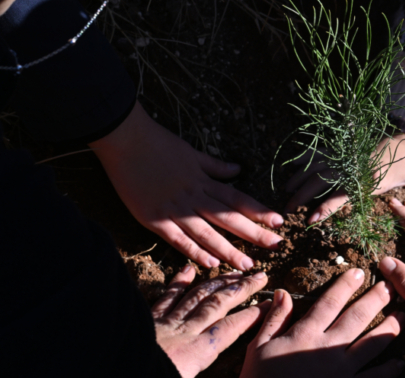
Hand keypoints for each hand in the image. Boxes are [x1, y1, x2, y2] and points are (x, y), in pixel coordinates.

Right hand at [91, 104, 283, 270]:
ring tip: (247, 265)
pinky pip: (178, 240)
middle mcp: (193, 196)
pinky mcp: (154, 219)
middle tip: (276, 246)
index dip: (258, 210)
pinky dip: (195, 252)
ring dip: (228, 250)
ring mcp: (174, 209)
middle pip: (228, 218)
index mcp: (203, 180)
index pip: (237, 198)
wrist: (125, 139)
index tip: (279, 221)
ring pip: (207, 233)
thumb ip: (214, 166)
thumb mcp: (191, 152)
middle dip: (254, 233)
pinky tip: (211, 264)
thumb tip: (238, 170)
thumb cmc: (157, 143)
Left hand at [152, 266, 270, 377]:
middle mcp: (183, 333)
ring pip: (195, 296)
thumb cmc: (149, 377)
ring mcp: (164, 324)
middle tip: (260, 275)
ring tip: (233, 271)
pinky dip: (179, 282)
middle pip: (217, 304)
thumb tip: (240, 376)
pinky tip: (188, 270)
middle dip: (241, 289)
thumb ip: (202, 370)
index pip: (229, 329)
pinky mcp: (146, 321)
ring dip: (216, 281)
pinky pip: (166, 297)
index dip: (252, 316)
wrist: (109, 369)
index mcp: (194, 355)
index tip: (271, 303)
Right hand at [240, 268, 404, 377]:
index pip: (330, 303)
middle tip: (389, 286)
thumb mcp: (258, 347)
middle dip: (375, 299)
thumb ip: (274, 319)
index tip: (358, 272)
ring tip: (402, 315)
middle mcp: (328, 350)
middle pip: (357, 318)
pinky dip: (389, 370)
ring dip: (390, 328)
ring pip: (372, 344)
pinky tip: (400, 362)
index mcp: (305, 335)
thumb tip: (283, 292)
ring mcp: (342, 372)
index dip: (345, 285)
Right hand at [285, 133, 404, 223]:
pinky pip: (319, 154)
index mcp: (369, 177)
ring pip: (315, 166)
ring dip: (299, 179)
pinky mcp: (344, 148)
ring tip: (285, 192)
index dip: (325, 206)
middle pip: (320, 180)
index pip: (341, 193)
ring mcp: (346, 155)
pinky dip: (304, 161)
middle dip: (301, 194)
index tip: (310, 218)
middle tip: (286, 209)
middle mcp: (352, 166)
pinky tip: (292, 169)